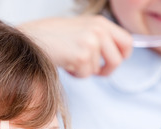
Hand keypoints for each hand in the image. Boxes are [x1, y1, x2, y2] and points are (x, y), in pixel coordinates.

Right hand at [18, 15, 132, 77]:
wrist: (32, 38)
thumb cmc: (53, 36)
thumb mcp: (82, 29)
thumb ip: (99, 38)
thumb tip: (115, 55)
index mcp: (100, 22)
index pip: (127, 41)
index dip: (122, 56)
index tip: (112, 63)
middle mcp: (99, 30)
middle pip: (117, 60)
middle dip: (106, 70)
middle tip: (95, 72)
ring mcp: (91, 42)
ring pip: (99, 70)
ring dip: (85, 71)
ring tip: (71, 61)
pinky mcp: (81, 56)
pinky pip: (85, 75)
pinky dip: (75, 74)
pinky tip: (66, 63)